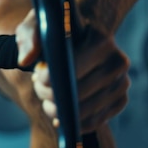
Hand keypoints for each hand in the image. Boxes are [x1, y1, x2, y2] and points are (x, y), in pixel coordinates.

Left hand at [16, 9, 130, 132]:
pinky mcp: (120, 99)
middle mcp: (118, 62)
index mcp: (101, 41)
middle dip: (51, 96)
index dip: (50, 79)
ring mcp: (121, 83)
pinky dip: (74, 122)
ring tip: (47, 99)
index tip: (38, 77)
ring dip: (60, 111)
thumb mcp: (38, 24)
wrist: (82, 34)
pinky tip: (60, 116)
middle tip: (39, 88)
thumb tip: (26, 60)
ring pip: (86, 110)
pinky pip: (96, 120)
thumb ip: (30, 37)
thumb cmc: (56, 29)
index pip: (73, 68)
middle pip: (79, 92)